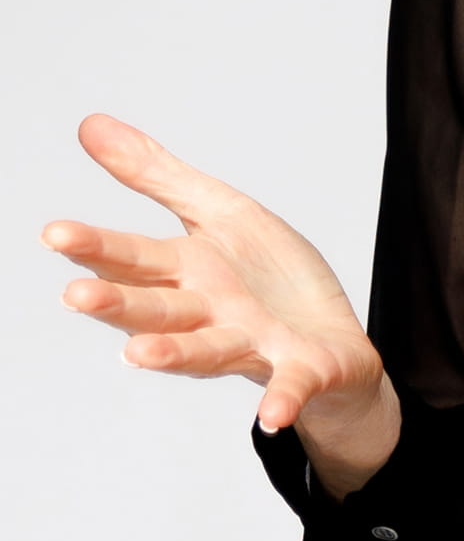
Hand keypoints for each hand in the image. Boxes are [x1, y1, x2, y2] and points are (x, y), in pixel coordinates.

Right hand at [43, 113, 386, 435]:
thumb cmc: (267, 277)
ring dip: (174, 353)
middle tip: (78, 296)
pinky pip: (290, 386)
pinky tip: (273, 417)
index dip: (97, 247)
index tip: (56, 232)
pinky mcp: (300, 369)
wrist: (331, 337)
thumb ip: (156, 175)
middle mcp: (209, 314)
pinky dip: (282, 400)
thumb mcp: (219, 212)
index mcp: (188, 272)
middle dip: (119, 304)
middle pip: (157, 306)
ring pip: (207, 350)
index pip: (133, 257)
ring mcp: (252, 344)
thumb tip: (88, 124)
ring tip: (139, 354)